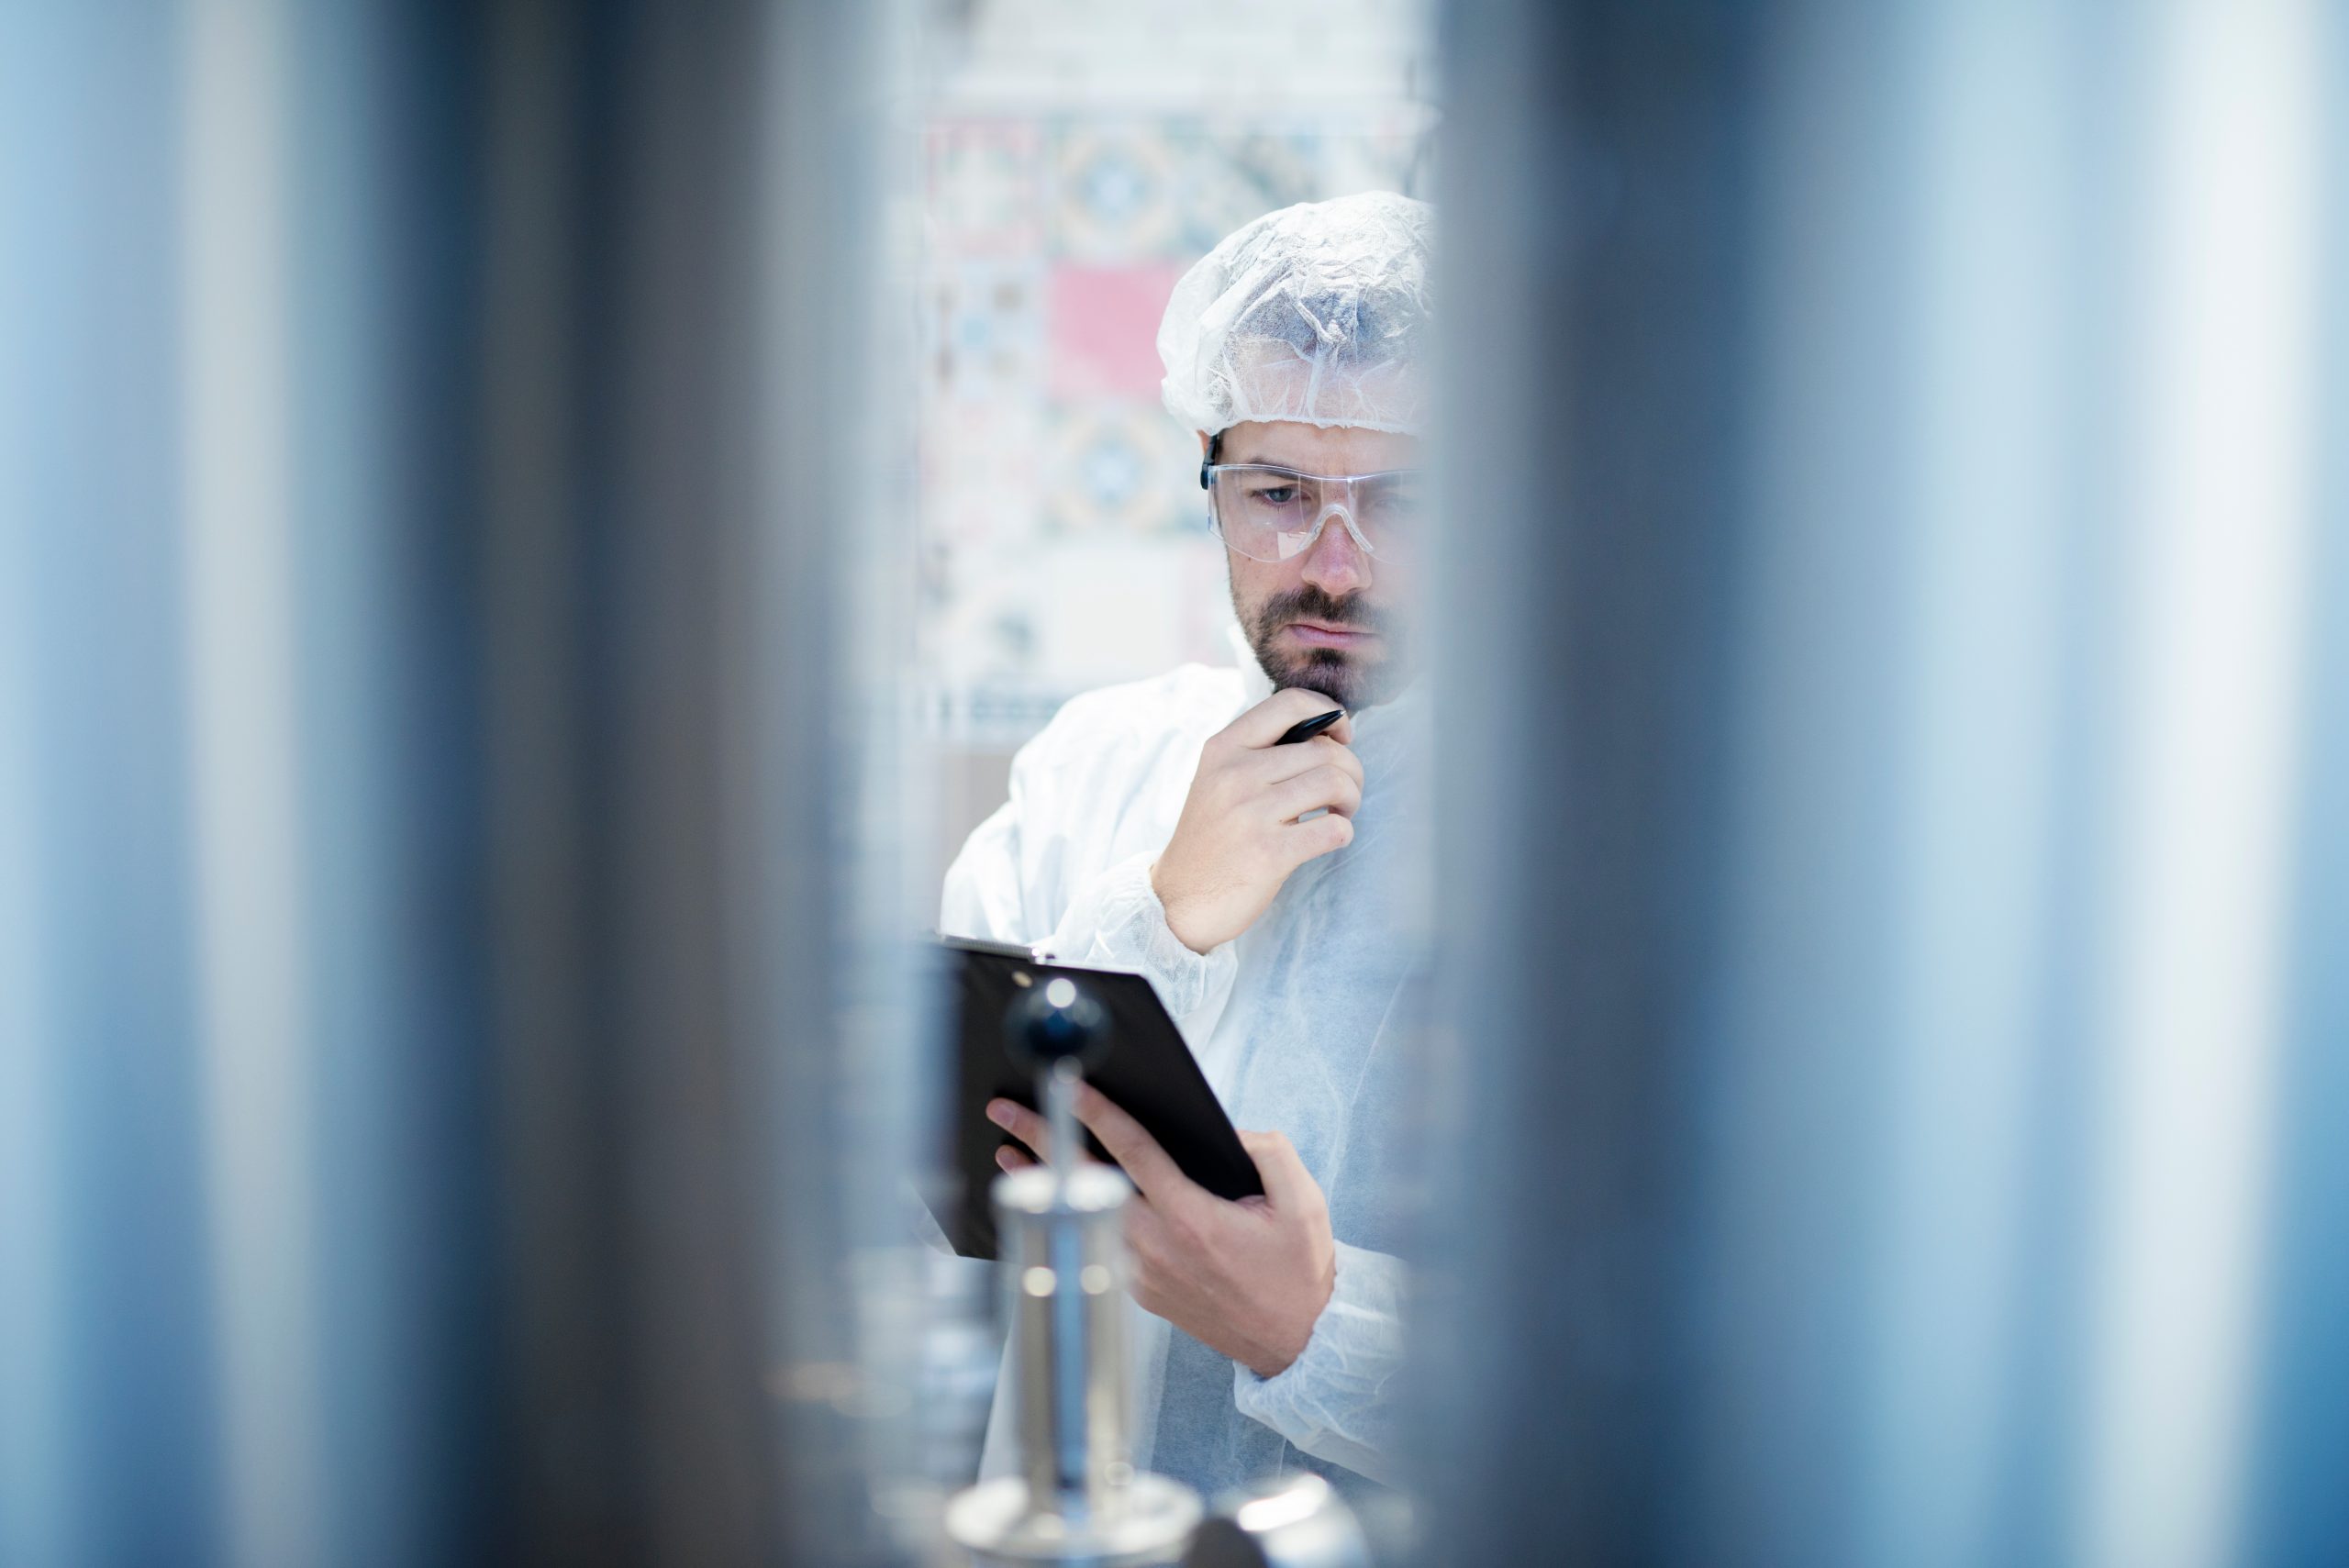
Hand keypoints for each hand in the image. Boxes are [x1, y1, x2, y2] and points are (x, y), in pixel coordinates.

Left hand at [988, 1087, 1335, 1378]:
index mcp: (1192, 1218)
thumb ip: (1266, 1151)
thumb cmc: (1297, 1274)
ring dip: (1048, 1182)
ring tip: (1011, 1151)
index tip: (1064, 1084)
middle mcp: (1158, 1247)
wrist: (1298, 1341)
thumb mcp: (1302, 1202)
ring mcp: (1144, 1275)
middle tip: (1005, 1111)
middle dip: (1042, 1141)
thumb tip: (1228, 1131)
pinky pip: (1100, 1244)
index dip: (1095, 1112)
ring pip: (1083, 1215)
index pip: (1132, 1151)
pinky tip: (1060, 1199)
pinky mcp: (1142, 1293)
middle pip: (1085, 1182)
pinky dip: (1074, 1216)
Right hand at [1150, 688, 1363, 953]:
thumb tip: (1329, 734)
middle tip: (1346, 792)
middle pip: (1324, 750)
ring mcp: (1250, 813)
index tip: (1342, 736)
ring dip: (1351, 799)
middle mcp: (1235, 774)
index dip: (1329, 713)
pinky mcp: (1269, 853)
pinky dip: (1344, 832)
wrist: (1182, 898)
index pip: (1288, 704)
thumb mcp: (1220, 780)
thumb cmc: (1214, 837)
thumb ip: (1262, 753)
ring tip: (1340, 812)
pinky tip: (1331, 837)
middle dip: (1351, 769)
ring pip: (1334, 783)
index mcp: (1223, 748)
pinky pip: (1334, 828)